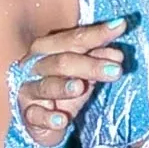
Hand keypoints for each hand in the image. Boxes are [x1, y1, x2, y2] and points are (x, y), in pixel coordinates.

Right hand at [14, 17, 131, 147]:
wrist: (40, 121)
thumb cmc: (62, 90)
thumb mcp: (82, 74)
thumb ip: (97, 60)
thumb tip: (117, 54)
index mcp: (47, 48)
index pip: (73, 38)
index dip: (97, 33)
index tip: (121, 26)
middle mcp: (34, 65)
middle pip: (61, 61)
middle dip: (89, 64)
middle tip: (117, 70)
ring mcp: (28, 90)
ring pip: (46, 86)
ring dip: (63, 86)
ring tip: (81, 87)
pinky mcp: (27, 115)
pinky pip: (36, 116)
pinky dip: (48, 118)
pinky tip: (61, 120)